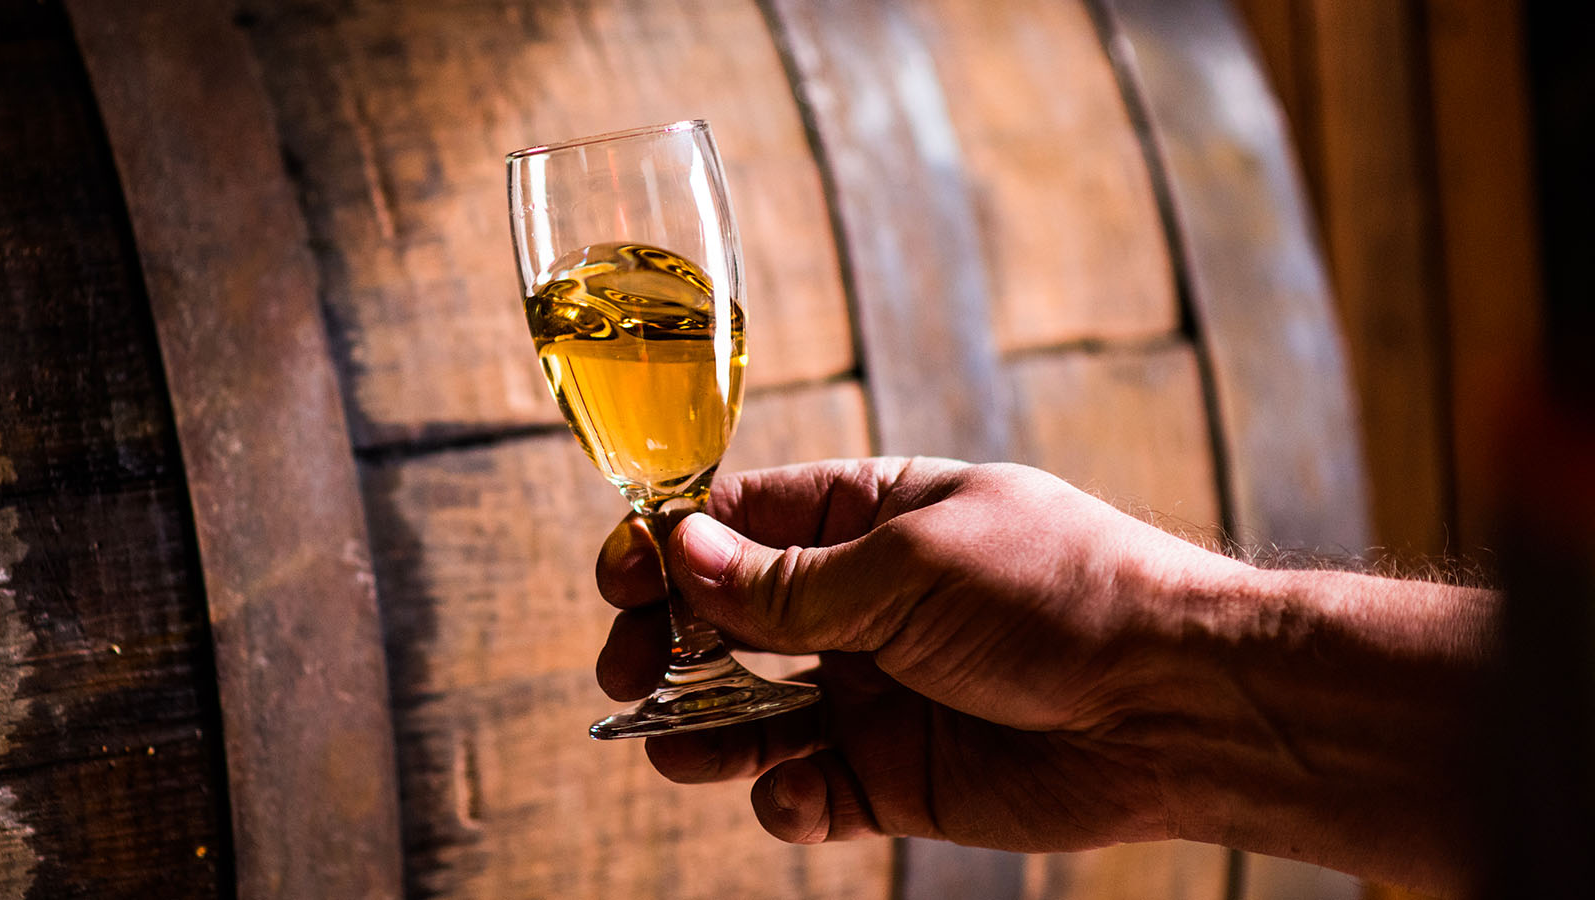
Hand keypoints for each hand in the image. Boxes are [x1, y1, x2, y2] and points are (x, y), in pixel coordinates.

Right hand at [594, 457, 1250, 850]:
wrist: (1171, 701)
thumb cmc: (1055, 592)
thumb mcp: (907, 565)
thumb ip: (786, 582)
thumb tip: (678, 552)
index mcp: (865, 519)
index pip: (735, 521)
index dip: (666, 545)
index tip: (619, 578)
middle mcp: (857, 604)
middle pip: (721, 620)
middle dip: (663, 645)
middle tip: (625, 674)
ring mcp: (871, 690)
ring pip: (747, 712)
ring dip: (700, 729)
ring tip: (673, 748)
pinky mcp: (892, 775)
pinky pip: (806, 790)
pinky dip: (783, 798)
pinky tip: (795, 793)